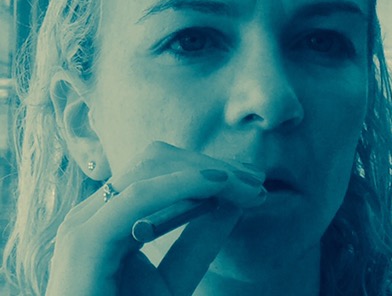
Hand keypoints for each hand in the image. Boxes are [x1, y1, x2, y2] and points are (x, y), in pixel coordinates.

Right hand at [45, 142, 265, 295]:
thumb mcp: (172, 280)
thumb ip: (197, 241)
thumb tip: (232, 200)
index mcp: (106, 217)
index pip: (158, 169)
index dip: (205, 167)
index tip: (249, 179)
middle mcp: (91, 212)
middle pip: (156, 161)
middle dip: (210, 164)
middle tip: (256, 178)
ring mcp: (84, 222)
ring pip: (150, 168)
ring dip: (205, 171)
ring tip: (247, 185)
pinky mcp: (85, 240)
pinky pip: (139, 197)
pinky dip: (181, 184)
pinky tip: (219, 184)